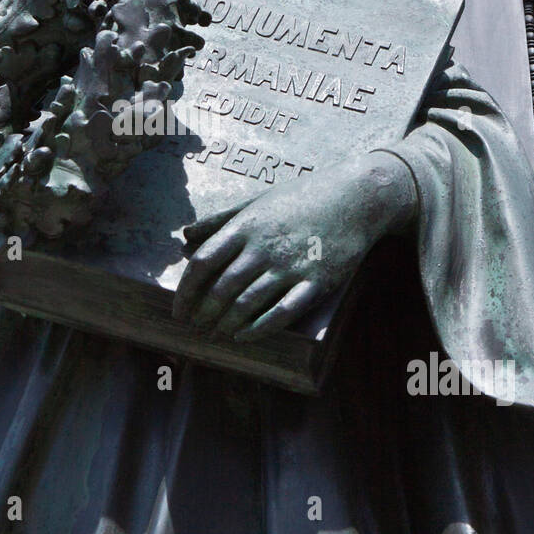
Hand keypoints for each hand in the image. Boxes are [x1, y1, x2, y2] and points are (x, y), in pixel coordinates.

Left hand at [173, 151, 416, 341]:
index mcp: (247, 226)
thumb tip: (187, 235)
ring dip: (227, 323)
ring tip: (216, 333)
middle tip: (195, 326)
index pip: (204, 262)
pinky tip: (244, 336)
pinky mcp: (316, 282)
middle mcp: (264, 247)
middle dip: (204, 312)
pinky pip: (282, 313)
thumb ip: (221, 220)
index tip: (178, 308)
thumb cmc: (302, 197)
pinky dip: (259, 329)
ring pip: (248, 303)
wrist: (355, 198)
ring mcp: (291, 266)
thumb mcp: (257, 201)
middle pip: (222, 288)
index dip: (186, 290)